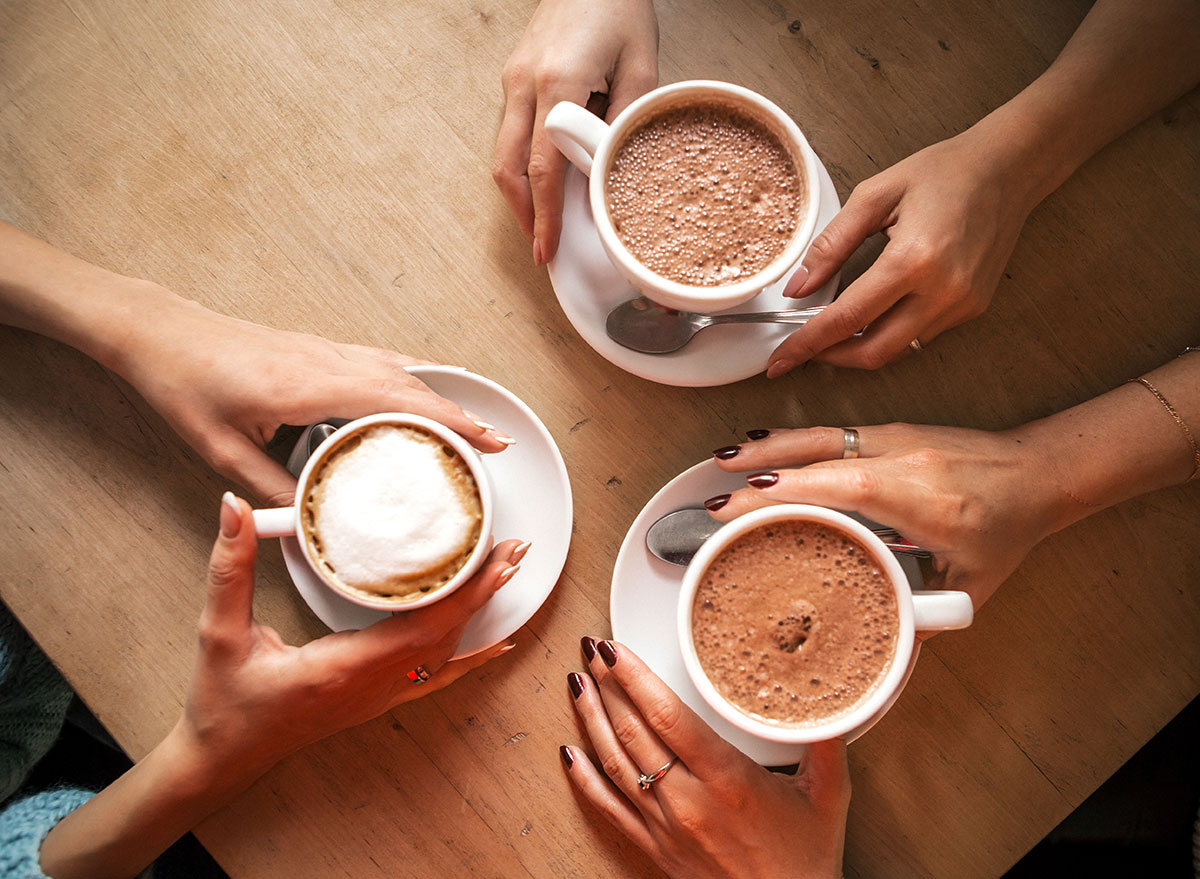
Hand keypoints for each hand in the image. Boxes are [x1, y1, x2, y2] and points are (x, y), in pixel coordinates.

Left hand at [109, 284, 511, 505]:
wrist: (162, 333)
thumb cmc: (186, 385)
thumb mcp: (222, 450)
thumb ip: (270, 489)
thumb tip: (310, 520)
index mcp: (310, 387)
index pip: (398, 402)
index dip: (450, 422)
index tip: (488, 441)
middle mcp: (327, 361)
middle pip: (412, 384)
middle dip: (461, 413)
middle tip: (498, 442)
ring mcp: (325, 349)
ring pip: (400, 369)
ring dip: (441, 395)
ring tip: (472, 423)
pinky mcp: (318, 348)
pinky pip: (380, 361)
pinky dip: (412, 378)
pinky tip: (423, 389)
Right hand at [180, 494, 528, 774]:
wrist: (223, 757)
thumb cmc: (224, 705)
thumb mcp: (218, 632)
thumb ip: (229, 568)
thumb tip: (235, 510)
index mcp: (342, 670)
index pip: (422, 628)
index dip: (465, 593)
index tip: (495, 558)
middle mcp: (371, 687)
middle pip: (446, 636)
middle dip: (485, 590)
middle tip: (515, 549)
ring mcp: (378, 697)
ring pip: (445, 654)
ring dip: (479, 612)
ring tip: (508, 572)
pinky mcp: (376, 697)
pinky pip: (435, 676)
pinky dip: (470, 657)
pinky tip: (498, 644)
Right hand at [493, 0, 657, 264]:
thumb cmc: (619, 6)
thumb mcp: (641, 66)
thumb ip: (625, 122)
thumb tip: (612, 175)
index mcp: (559, 82)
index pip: (543, 168)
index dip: (545, 216)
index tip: (548, 249)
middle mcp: (525, 83)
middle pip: (508, 168)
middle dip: (523, 215)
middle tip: (542, 249)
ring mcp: (513, 78)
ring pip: (502, 152)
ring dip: (520, 193)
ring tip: (543, 223)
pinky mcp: (514, 75)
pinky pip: (510, 131)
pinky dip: (522, 165)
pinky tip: (544, 183)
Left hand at [561, 639, 848, 878]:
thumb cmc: (805, 861)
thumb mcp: (827, 796)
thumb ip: (827, 742)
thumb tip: (831, 698)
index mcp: (726, 779)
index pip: (667, 715)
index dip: (635, 678)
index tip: (617, 649)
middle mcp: (688, 800)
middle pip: (633, 730)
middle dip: (607, 685)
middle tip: (592, 649)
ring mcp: (666, 826)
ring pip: (614, 763)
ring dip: (591, 719)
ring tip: (577, 683)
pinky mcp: (655, 848)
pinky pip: (609, 808)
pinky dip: (584, 778)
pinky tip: (569, 752)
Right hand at [705, 425, 1068, 609]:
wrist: (1042, 470)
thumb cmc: (1010, 525)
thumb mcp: (973, 582)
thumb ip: (927, 617)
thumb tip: (889, 657)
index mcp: (921, 497)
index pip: (840, 486)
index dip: (786, 492)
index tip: (740, 507)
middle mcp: (902, 458)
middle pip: (818, 455)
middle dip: (760, 473)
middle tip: (714, 496)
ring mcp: (894, 438)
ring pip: (820, 435)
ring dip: (769, 448)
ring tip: (724, 462)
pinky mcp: (890, 431)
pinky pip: (832, 432)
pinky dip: (793, 442)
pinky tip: (767, 451)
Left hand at [767, 129, 1037, 374]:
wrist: (1008, 168)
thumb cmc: (944, 173)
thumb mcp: (874, 196)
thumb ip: (830, 246)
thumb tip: (798, 288)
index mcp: (913, 260)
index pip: (846, 319)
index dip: (806, 345)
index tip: (780, 361)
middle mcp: (942, 291)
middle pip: (873, 352)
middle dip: (830, 358)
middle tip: (800, 351)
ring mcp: (962, 304)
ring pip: (897, 350)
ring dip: (858, 350)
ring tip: (830, 334)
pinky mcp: (972, 308)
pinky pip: (920, 336)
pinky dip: (888, 335)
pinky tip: (871, 318)